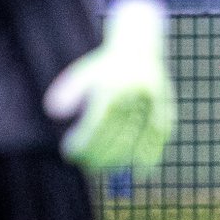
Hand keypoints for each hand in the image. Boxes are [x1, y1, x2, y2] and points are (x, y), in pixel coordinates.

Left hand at [44, 0, 175, 173]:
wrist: (140, 46)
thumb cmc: (106, 65)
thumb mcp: (84, 72)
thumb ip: (69, 90)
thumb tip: (54, 112)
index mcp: (113, 85)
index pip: (95, 123)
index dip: (82, 142)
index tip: (70, 154)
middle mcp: (134, 95)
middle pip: (116, 135)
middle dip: (99, 155)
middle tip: (85, 167)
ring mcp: (152, 103)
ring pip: (137, 139)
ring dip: (121, 160)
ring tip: (105, 171)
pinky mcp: (165, 108)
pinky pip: (158, 137)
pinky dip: (150, 156)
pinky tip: (139, 172)